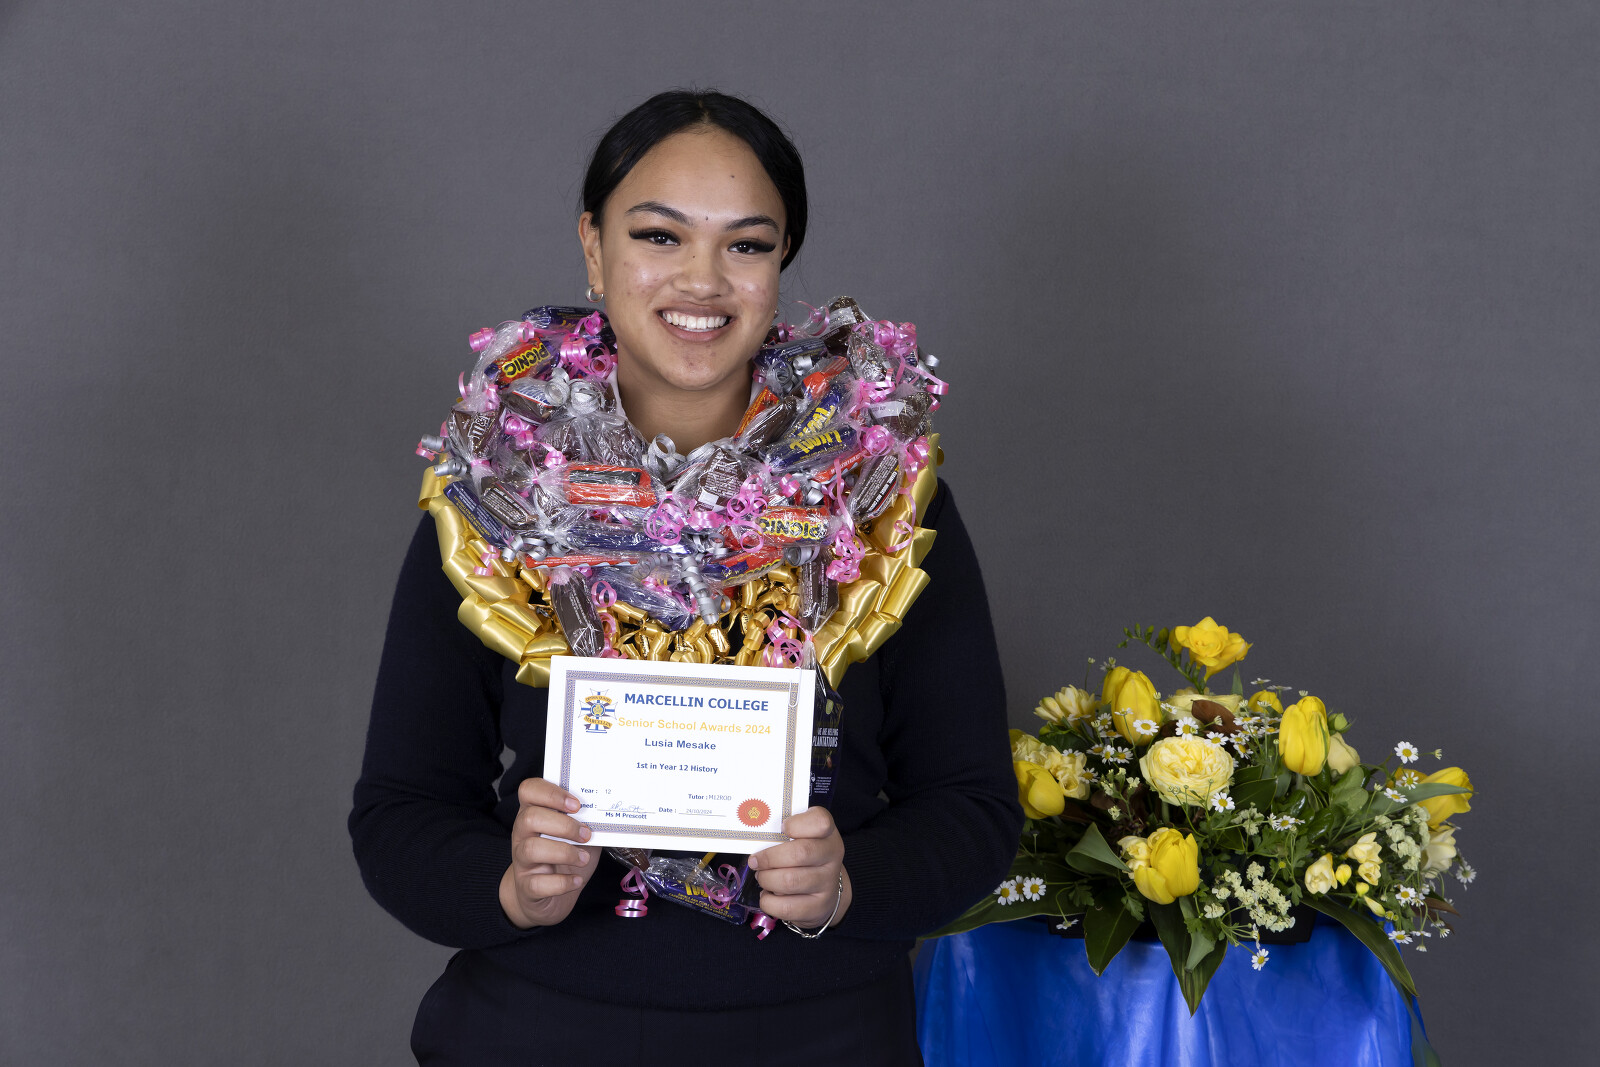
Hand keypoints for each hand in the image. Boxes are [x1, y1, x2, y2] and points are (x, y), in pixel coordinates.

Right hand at [499, 778, 600, 928]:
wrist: (548, 899)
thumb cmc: (565, 861)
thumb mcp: (577, 836)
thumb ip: (586, 822)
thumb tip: (608, 812)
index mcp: (534, 814)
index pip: (529, 790)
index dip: (551, 793)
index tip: (576, 805)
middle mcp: (522, 835)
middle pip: (530, 818)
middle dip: (563, 825)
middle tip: (585, 835)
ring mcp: (521, 861)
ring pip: (531, 849)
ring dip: (564, 852)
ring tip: (583, 858)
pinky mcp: (526, 887)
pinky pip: (537, 884)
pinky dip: (561, 882)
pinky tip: (576, 880)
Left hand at [748, 806, 851, 929]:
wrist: (826, 887)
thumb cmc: (805, 855)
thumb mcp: (801, 836)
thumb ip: (783, 831)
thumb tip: (757, 838)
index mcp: (827, 833)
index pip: (820, 822)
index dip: (797, 824)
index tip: (782, 828)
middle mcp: (832, 856)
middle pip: (800, 853)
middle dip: (769, 858)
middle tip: (755, 861)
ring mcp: (828, 883)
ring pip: (790, 881)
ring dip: (766, 880)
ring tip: (762, 877)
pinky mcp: (818, 907)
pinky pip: (786, 907)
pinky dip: (768, 901)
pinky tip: (768, 894)